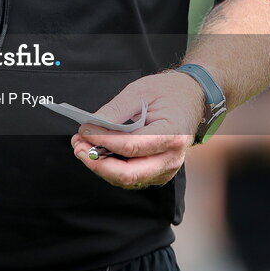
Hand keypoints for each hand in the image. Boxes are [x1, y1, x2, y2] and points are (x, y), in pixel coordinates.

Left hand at [71, 70, 205, 188]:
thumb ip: (115, 110)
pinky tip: (96, 152)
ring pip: (127, 180)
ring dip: (101, 167)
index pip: (131, 147)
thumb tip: (91, 126)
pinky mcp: (157, 172)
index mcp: (172, 134)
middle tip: (78, 146)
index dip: (103, 141)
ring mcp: (166, 169)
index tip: (83, 131)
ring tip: (81, 147)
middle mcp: (171, 158)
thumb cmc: (168, 92)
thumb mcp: (140, 91)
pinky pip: (131, 176)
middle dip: (98, 163)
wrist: (192, 98)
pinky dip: (110, 167)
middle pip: (129, 174)